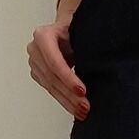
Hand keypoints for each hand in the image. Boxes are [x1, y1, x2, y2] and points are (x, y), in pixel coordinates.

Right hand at [28, 2, 89, 119]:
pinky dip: (64, 101)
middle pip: (52, 77)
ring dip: (67, 102)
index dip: (68, 78)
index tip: (83, 91)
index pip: (54, 62)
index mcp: (44, 35)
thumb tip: (103, 55)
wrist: (67, 28)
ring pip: (50, 87)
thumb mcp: (82, 28)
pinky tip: (75, 109)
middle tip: (85, 106)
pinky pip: (51, 90)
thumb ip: (87, 40)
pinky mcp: (38, 73)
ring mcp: (35, 62)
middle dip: (69, 94)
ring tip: (83, 112)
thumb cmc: (76, 27)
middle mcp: (35, 49)